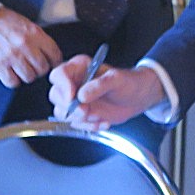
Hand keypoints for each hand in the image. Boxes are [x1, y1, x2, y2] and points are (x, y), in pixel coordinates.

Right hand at [0, 5, 61, 86]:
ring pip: (29, 77)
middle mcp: (25, 45)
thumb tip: (50, 54)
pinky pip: (13, 82)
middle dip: (39, 70)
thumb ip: (38, 38)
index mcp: (34, 33)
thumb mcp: (25, 23)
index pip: (55, 54)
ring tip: (20, 69)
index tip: (49, 63)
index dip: (54, 61)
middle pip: (43, 69)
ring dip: (26, 76)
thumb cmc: (2, 21)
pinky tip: (10, 73)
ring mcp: (12, 56)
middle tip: (32, 67)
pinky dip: (13, 80)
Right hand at [48, 59, 165, 130]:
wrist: (138, 98)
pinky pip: (76, 124)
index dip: (62, 86)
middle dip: (70, 107)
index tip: (73, 97)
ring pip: (62, 112)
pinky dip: (89, 126)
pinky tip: (104, 121)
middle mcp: (73, 83)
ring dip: (80, 118)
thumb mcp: (117, 79)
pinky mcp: (81, 114)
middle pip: (56, 95)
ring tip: (99, 116)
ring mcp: (75, 100)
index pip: (59, 74)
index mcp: (79, 68)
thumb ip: (100, 84)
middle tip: (86, 110)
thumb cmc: (128, 82)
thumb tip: (82, 94)